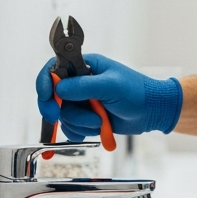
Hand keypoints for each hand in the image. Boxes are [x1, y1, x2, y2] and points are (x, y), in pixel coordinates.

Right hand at [35, 53, 181, 141]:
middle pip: (53, 96)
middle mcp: (80, 82)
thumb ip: (84, 86)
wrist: (152, 112)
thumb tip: (59, 88)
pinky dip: (81, 131)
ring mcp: (82, 101)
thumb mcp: (111, 86)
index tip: (45, 97)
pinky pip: (71, 128)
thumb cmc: (137, 92)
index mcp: (85, 66)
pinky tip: (96, 129)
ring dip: (80, 122)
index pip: (54, 69)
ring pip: (64, 115)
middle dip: (58, 109)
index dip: (45, 83)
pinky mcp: (86, 117)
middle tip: (56, 116)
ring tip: (101, 120)